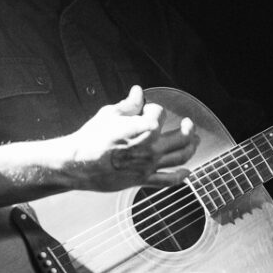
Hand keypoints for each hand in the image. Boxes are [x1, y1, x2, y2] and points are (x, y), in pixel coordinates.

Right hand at [65, 85, 198, 191]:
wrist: (77, 163)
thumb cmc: (92, 137)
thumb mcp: (110, 113)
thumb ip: (129, 103)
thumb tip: (138, 91)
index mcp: (147, 128)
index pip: (160, 113)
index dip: (153, 107)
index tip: (146, 107)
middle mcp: (153, 148)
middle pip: (183, 136)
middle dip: (189, 128)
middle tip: (189, 124)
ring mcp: (150, 165)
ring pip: (181, 157)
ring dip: (191, 148)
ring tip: (195, 141)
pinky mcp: (143, 180)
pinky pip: (168, 181)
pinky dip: (181, 177)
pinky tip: (188, 172)